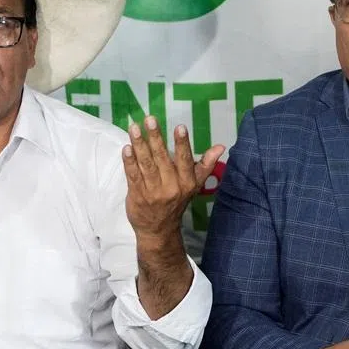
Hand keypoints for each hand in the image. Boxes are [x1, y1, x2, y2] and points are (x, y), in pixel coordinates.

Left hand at [123, 117, 223, 242]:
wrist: (159, 229)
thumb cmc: (177, 201)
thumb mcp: (195, 185)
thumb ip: (206, 164)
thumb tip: (221, 147)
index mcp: (187, 182)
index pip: (185, 160)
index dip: (182, 144)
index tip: (180, 126)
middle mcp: (171, 187)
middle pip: (162, 158)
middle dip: (156, 137)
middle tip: (150, 119)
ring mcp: (153, 191)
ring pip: (146, 164)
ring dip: (139, 144)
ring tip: (134, 127)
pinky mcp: (137, 195)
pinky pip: (133, 175)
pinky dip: (129, 161)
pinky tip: (127, 148)